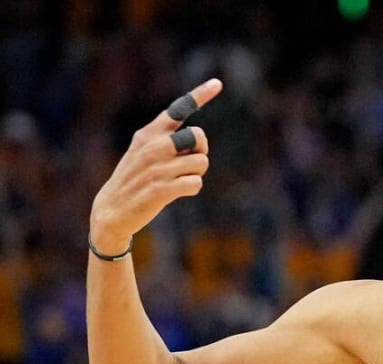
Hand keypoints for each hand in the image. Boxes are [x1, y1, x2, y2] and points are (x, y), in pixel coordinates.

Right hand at [89, 79, 222, 251]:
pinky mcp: (161, 189)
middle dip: (201, 151)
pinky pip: (196, 183)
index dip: (199, 95)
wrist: (112, 209)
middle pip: (198, 137)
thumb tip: (197, 139)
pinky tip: (178, 192)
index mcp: (148, 133)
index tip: (218, 83)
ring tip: (178, 179)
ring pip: (201, 162)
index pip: (177, 109)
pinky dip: (192, 188)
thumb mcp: (145, 152)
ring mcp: (156, 167)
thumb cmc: (137, 179)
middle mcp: (152, 146)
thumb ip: (167, 140)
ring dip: (196, 173)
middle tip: (188, 162)